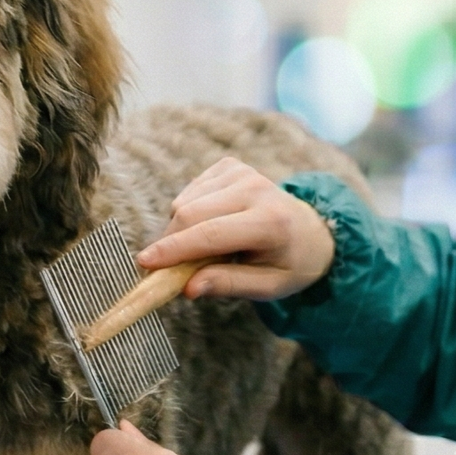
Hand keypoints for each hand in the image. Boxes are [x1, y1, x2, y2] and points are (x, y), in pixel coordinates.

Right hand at [136, 157, 335, 301]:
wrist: (310, 230)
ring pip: (185, 202)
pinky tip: (211, 226)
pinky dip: (189, 214)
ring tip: (205, 250)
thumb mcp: (269, 286)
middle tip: (168, 270)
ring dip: (180, 231)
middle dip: (170, 244)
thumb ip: (229, 285)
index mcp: (270, 222)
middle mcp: (256, 189)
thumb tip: (188, 288)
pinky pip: (189, 192)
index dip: (174, 249)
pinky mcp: (229, 167)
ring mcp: (242, 173)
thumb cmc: (288, 263)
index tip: (145, 264)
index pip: (211, 234)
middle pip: (190, 214)